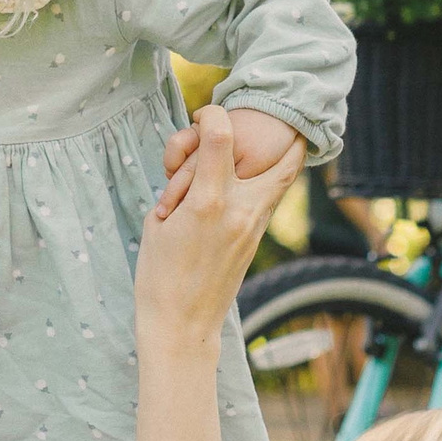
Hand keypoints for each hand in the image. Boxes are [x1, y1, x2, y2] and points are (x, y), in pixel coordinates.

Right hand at [135, 108, 296, 357]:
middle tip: (278, 120)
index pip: (220, 137)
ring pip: (282, 180)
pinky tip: (255, 176)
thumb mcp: (158, 224)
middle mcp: (239, 211)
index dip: (213, 115)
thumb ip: (182, 190)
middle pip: (282, 158)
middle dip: (284, 133)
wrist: (181, 325)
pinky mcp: (256, 241)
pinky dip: (266, 183)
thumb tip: (198, 170)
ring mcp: (253, 227)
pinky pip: (269, 201)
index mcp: (206, 202)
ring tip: (278, 140)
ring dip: (281, 157)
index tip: (204, 115)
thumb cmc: (158, 275)